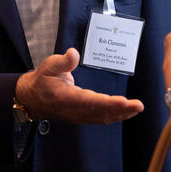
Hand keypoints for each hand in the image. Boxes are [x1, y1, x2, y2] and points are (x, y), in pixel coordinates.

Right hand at [15, 48, 143, 124]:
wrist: (32, 99)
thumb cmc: (42, 80)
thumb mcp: (48, 66)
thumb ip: (63, 61)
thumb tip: (74, 53)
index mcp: (66, 98)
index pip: (90, 101)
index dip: (107, 103)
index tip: (122, 101)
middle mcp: (75, 110)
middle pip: (101, 112)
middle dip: (121, 109)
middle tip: (138, 105)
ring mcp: (79, 116)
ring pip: (103, 117)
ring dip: (121, 114)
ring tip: (137, 108)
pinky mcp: (83, 117)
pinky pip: (102, 118)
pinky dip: (116, 116)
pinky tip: (127, 112)